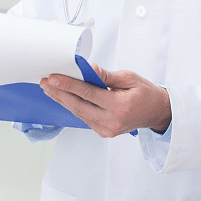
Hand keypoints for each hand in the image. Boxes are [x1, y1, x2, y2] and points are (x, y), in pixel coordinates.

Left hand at [40, 64, 171, 137]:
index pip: (88, 93)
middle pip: (78, 106)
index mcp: (119, 106)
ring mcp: (107, 130)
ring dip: (63, 100)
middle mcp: (111, 121)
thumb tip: (90, 69)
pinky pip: (84, 118)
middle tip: (45, 82)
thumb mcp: (129, 78)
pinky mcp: (103, 132)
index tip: (54, 77)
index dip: (68, 85)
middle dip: (59, 93)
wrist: (156, 112)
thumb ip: (107, 75)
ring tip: (50, 88)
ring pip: (78, 113)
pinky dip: (73, 107)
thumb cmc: (145, 93)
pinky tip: (64, 98)